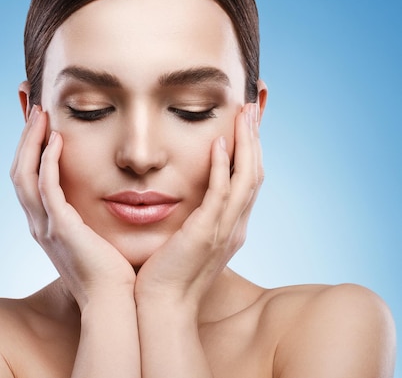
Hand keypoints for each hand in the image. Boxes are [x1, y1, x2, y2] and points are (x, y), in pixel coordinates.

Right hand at [10, 106, 135, 308]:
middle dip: (24, 136)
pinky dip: (47, 162)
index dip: (28, 146)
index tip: (37, 118)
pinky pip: (47, 188)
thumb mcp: (93, 236)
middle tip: (31, 104)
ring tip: (40, 113)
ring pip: (24, 175)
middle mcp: (38, 222)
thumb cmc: (110, 271)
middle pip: (18, 170)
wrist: (114, 301)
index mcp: (45, 223)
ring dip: (30, 142)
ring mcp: (46, 226)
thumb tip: (105, 197)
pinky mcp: (60, 228)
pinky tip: (57, 138)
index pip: (28, 176)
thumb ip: (90, 215)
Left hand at [135, 102, 263, 307]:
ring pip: (245, 179)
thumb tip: (184, 202)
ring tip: (243, 114)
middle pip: (254, 174)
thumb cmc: (165, 276)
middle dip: (255, 139)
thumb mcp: (185, 243)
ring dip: (246, 144)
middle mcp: (235, 227)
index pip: (246, 181)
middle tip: (252, 108)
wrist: (161, 308)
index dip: (250, 151)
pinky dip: (222, 167)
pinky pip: (220, 194)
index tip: (245, 123)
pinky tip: (218, 143)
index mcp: (230, 228)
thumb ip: (192, 220)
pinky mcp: (206, 234)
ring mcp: (224, 231)